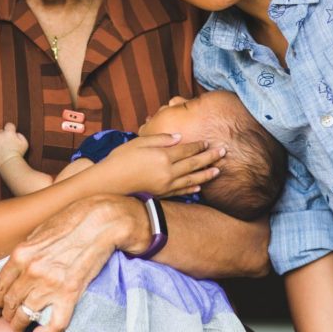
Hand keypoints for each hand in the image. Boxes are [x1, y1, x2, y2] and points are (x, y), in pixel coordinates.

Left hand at [0, 123, 28, 168]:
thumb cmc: (18, 154)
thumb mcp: (25, 143)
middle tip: (5, 144)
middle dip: (2, 136)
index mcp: (9, 132)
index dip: (10, 130)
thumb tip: (16, 133)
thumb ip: (20, 136)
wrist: (10, 163)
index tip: (11, 135)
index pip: (9, 125)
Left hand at [0, 194, 135, 331]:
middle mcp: (31, 271)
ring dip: (22, 323)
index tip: (3, 302)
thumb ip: (27, 250)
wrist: (100, 221)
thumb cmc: (72, 220)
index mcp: (21, 254)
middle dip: (9, 312)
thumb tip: (21, 264)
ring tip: (24, 326)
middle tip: (13, 315)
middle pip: (10, 303)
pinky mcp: (70, 294)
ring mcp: (49, 284)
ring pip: (25, 316)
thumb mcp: (40, 230)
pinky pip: (54, 324)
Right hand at [99, 133, 222, 196]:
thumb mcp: (138, 142)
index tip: (208, 142)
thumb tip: (179, 137)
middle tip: (223, 152)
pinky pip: (181, 191)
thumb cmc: (120, 159)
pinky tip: (199, 187)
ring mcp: (165, 185)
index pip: (186, 150)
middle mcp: (168, 172)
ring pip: (192, 179)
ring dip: (206, 174)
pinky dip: (192, 189)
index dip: (199, 146)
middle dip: (210, 158)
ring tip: (218, 171)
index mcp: (162, 156)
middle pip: (194, 164)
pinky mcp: (161, 194)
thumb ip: (160, 139)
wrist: (109, 184)